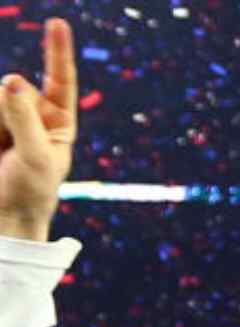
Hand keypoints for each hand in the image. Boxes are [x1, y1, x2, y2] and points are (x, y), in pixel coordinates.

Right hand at [0, 18, 76, 240]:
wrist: (5, 216)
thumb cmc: (30, 191)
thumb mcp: (36, 157)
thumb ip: (24, 119)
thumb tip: (12, 80)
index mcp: (57, 120)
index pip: (60, 80)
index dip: (57, 51)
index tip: (57, 23)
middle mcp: (31, 112)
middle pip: (11, 87)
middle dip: (6, 112)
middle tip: (9, 147)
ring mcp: (4, 115)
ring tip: (1, 151)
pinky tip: (1, 146)